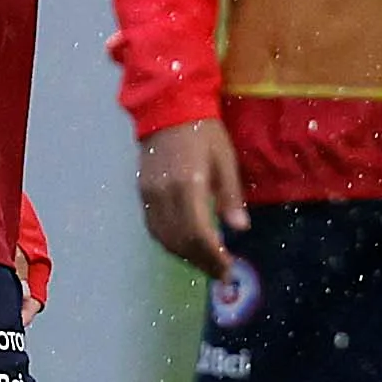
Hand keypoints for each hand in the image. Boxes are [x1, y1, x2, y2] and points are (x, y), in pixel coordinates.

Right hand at [138, 118, 250, 276]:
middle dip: (201, 261)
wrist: (168, 108)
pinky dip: (170, 243)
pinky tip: (186, 247)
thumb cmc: (204, 132)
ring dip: (185, 256)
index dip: (213, 255)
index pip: (198, 232)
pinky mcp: (142, 193)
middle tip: (221, 273)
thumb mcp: (225, 160)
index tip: (228, 269)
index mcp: (188, 184)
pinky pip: (154, 228)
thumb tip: (239, 228)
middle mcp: (164, 194)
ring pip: (164, 238)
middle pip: (180, 241)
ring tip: (206, 264)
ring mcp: (149, 195)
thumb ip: (230, 196)